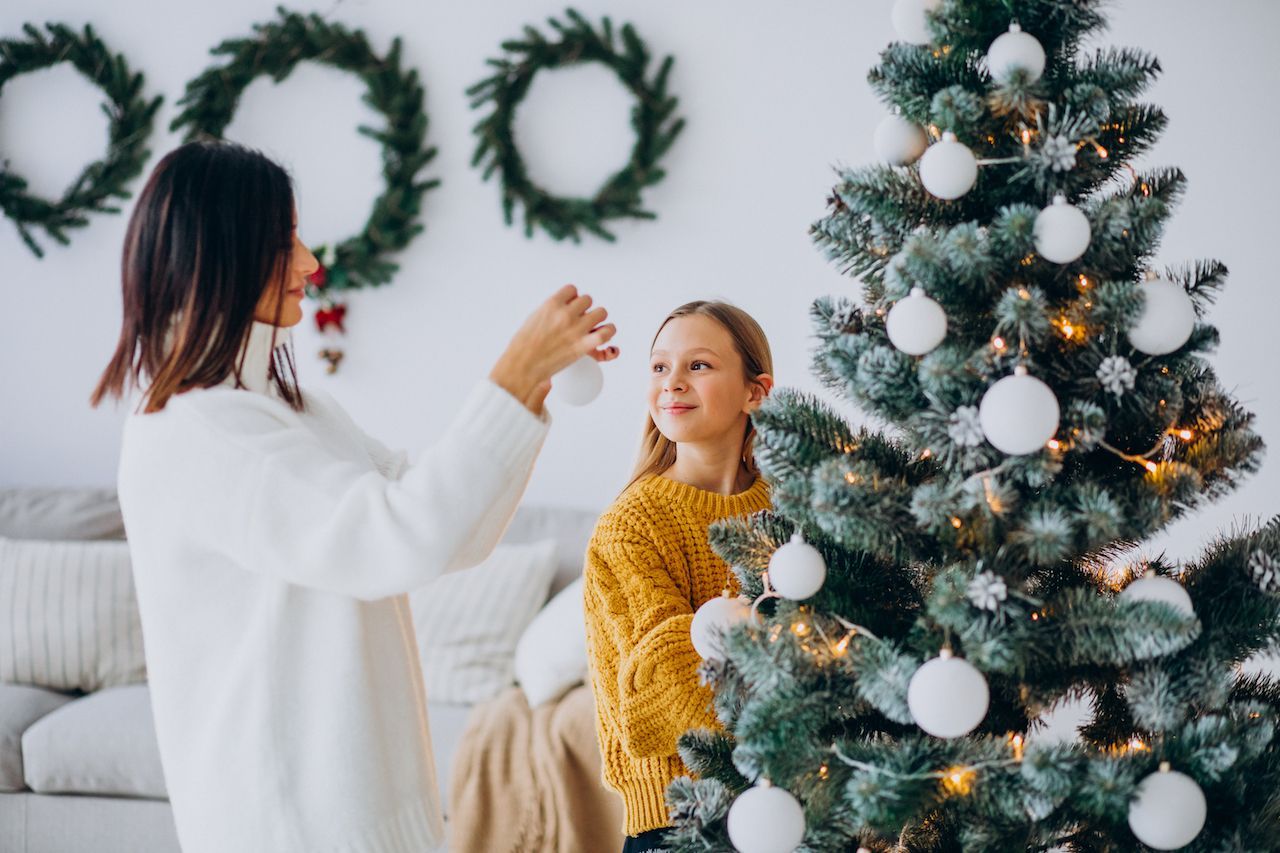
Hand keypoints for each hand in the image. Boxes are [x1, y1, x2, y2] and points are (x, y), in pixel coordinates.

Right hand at [489, 285, 619, 414]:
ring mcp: (576, 329)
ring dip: (598, 318)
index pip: (572, 290)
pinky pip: (606, 332)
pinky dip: (608, 331)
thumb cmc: (525, 344)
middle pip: (587, 300)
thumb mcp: (535, 317)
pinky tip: (605, 332)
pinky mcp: (584, 346)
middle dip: (584, 308)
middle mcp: (566, 314)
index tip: (570, 306)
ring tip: (593, 325)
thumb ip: (551, 309)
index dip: (572, 298)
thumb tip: (565, 306)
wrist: (524, 365)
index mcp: (552, 304)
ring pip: (601, 312)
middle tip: (580, 319)